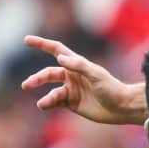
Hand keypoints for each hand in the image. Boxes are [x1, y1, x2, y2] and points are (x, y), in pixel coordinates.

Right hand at [21, 36, 141, 123]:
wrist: (121, 107)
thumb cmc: (112, 88)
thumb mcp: (96, 75)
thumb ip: (78, 65)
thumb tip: (59, 58)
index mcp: (77, 64)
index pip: (56, 50)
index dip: (42, 44)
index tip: (27, 40)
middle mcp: (72, 76)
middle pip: (49, 74)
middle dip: (38, 79)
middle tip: (27, 85)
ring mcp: (71, 90)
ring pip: (52, 91)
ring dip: (46, 97)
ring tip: (42, 104)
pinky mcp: (72, 103)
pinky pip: (56, 102)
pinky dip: (49, 103)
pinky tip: (44, 106)